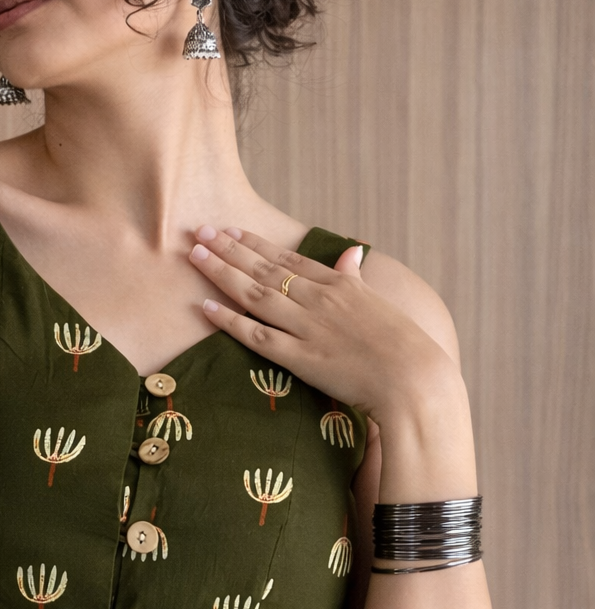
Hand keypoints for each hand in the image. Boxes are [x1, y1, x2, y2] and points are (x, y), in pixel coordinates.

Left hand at [187, 225, 457, 427]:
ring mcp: (308, 328)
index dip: (255, 243)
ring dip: (223, 274)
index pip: (288, 258)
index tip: (229, 229)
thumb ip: (356, 278)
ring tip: (195, 257)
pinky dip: (229, 321)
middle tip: (199, 232)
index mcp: (340, 285)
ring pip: (255, 295)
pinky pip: (257, 337)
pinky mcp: (300, 358)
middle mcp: (319, 300)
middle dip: (229, 249)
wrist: (414, 379)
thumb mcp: (378, 303)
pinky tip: (205, 308)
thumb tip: (352, 253)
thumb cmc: (403, 345)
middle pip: (265, 270)